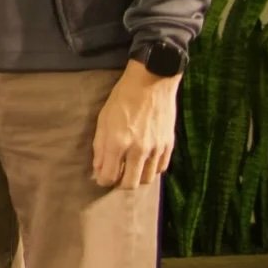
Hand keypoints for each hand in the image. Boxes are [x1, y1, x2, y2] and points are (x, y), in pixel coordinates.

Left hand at [91, 59, 178, 188]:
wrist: (151, 83)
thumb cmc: (122, 99)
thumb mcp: (103, 120)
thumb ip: (100, 147)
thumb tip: (98, 169)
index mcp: (118, 142)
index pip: (109, 176)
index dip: (103, 180)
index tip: (101, 178)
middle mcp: (138, 149)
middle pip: (130, 184)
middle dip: (120, 184)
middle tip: (116, 176)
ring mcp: (156, 148)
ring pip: (147, 179)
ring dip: (137, 177)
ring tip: (130, 168)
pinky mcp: (168, 145)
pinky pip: (161, 168)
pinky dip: (151, 169)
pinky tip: (144, 161)